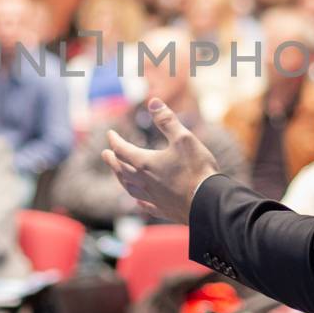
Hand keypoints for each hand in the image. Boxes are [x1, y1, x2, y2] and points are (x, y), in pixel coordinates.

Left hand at [102, 98, 219, 224]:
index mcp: (145, 163)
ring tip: (118, 174)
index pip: (122, 150)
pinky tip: (137, 200)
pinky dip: (138, 199)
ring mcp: (153, 197)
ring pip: (129, 188)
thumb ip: (167, 120)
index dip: (114, 140)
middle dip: (112, 160)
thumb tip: (153, 102)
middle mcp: (144, 182)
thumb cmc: (196, 169)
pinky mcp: (163, 209)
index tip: (110, 134)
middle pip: (121, 170)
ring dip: (120, 178)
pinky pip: (145, 204)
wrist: (208, 203)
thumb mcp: (184, 138)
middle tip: (105, 154)